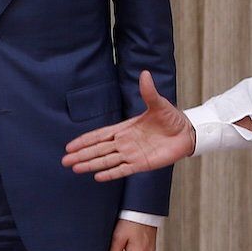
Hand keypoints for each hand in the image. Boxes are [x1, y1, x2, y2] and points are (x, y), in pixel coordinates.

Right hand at [63, 70, 192, 180]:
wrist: (187, 133)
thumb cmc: (171, 118)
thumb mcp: (158, 103)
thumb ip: (148, 91)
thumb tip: (145, 73)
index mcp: (125, 128)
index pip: (100, 135)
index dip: (85, 140)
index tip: (70, 146)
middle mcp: (125, 143)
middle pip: (98, 150)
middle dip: (82, 155)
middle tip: (65, 161)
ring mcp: (132, 154)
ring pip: (107, 161)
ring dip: (91, 164)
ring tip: (75, 168)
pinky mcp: (142, 164)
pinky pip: (123, 170)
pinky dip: (110, 173)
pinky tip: (97, 177)